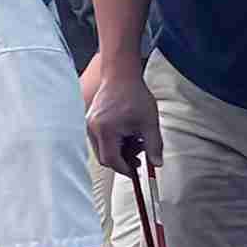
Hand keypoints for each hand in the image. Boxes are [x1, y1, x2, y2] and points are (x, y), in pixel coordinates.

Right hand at [82, 53, 160, 174]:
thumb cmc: (134, 95)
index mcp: (105, 130)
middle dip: (123, 161)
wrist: (121, 75)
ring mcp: (89, 125)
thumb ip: (154, 145)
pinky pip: (101, 140)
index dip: (125, 169)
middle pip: (105, 158)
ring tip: (136, 140)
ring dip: (119, 151)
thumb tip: (157, 164)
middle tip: (139, 156)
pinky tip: (127, 133)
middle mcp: (93, 129)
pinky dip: (114, 142)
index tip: (136, 172)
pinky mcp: (91, 122)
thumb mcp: (149, 122)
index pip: (112, 160)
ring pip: (103, 150)